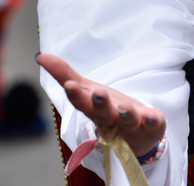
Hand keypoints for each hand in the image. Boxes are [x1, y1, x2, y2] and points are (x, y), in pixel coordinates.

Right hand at [37, 53, 165, 157]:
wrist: (135, 137)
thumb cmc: (107, 110)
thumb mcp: (87, 89)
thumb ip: (65, 74)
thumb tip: (40, 56)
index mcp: (93, 109)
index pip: (82, 102)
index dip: (76, 95)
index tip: (69, 85)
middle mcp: (111, 119)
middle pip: (103, 113)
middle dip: (99, 104)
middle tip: (97, 94)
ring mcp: (131, 124)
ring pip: (127, 120)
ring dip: (126, 114)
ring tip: (124, 106)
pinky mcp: (150, 126)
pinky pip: (153, 124)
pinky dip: (153, 120)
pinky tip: (153, 116)